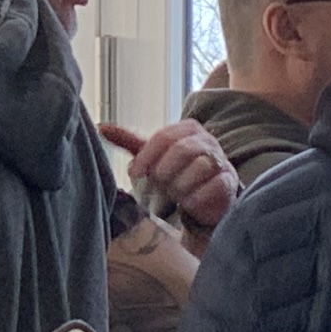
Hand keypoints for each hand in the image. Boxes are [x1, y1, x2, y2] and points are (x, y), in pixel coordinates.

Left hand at [105, 119, 237, 239]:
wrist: (205, 196)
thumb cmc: (177, 172)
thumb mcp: (153, 156)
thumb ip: (130, 141)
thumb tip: (101, 127)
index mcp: (188, 129)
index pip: (164, 137)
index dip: (146, 157)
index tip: (135, 174)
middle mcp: (207, 141)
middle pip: (182, 150)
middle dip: (165, 171)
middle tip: (159, 185)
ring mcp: (221, 161)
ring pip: (200, 167)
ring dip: (181, 186)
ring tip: (175, 195)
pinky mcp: (229, 182)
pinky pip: (214, 186)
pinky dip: (196, 197)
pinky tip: (188, 204)